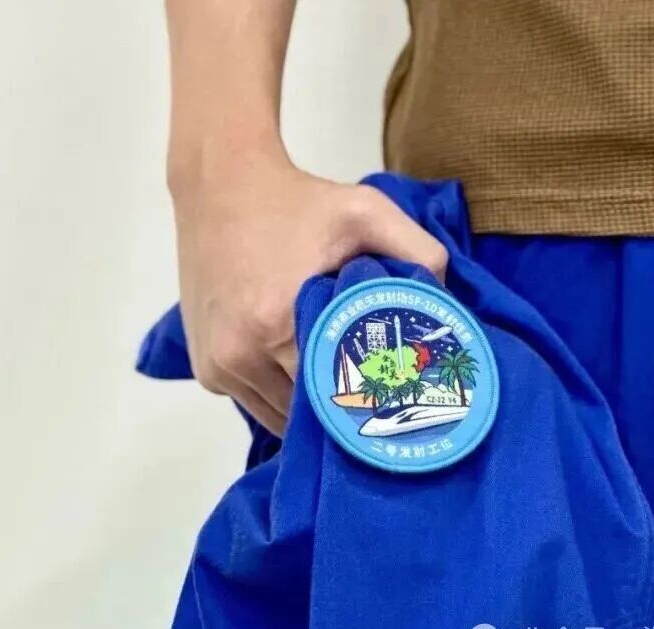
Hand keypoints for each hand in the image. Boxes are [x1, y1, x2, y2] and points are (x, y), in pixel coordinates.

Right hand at [171, 159, 447, 435]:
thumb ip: (419, 252)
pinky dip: (277, 393)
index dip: (368, 400)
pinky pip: (251, 401)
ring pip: (276, 417)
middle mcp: (241, 355)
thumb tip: (448, 303)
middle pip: (304, 416)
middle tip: (374, 395)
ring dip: (306, 408)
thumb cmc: (296, 201)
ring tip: (337, 386)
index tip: (394, 396)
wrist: (219, 185)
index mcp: (276, 326)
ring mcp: (218, 366)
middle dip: (339, 409)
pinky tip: (297, 368)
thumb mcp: (366, 211)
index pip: (334, 398)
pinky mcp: (205, 367)